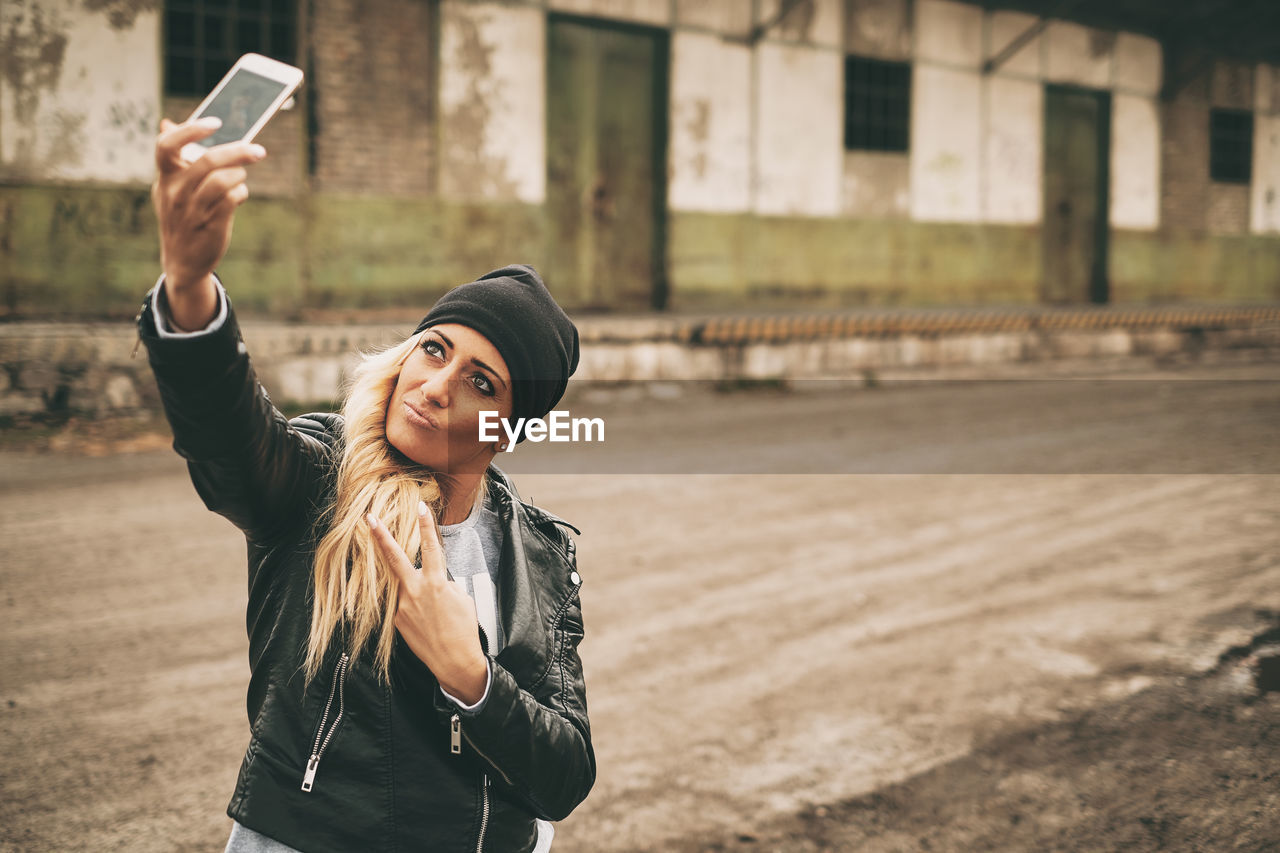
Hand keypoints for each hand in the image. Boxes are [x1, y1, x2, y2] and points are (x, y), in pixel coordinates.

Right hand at [151, 117, 265, 292]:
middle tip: (258, 150)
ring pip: (224, 180)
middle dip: (238, 151)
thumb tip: (167, 123)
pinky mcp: (212, 225)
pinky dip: (241, 192)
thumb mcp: (171, 188)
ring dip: (240, 175)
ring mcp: (193, 210)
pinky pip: (233, 198)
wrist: (183, 262)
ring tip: (241, 178)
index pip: (167, 146)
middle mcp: (176, 192)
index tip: (216, 122)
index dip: (190, 130)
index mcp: (165, 178)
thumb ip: (174, 159)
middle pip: (207, 160)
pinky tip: (239, 194)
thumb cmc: (182, 217)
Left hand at [368, 502, 488, 703]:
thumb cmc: (463, 629)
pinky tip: (428, 624)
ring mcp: (403, 606)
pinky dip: (416, 609)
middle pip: (394, 558)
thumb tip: (433, 579)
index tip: (421, 507)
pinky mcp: (398, 619)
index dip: (426, 525)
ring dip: (414, 590)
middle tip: (368, 518)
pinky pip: (405, 606)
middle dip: (381, 536)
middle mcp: (416, 591)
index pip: (431, 547)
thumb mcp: (462, 598)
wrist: (454, 660)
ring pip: (404, 586)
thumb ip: (444, 583)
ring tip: (432, 610)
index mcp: (436, 582)